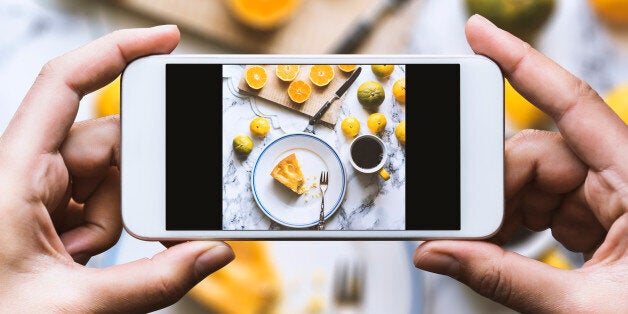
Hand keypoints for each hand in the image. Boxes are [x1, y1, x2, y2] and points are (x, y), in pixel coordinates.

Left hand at [0, 26, 233, 311]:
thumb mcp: (72, 305)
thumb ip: (151, 283)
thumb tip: (210, 253)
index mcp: (12, 174)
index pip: (65, 85)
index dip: (116, 51)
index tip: (165, 40)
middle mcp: (27, 172)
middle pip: (105, 143)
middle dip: (130, 187)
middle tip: (137, 228)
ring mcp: (42, 193)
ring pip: (109, 178)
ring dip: (116, 221)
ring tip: (87, 261)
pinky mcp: (54, 214)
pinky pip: (102, 202)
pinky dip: (112, 229)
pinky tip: (90, 259)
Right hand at [414, 15, 626, 312]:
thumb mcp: (584, 307)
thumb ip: (506, 280)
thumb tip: (441, 254)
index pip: (572, 103)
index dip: (521, 61)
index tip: (478, 35)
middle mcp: (624, 179)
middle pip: (539, 152)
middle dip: (491, 185)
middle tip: (460, 223)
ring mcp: (610, 199)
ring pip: (534, 180)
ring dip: (499, 211)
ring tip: (482, 245)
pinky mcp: (598, 220)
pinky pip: (543, 204)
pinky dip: (514, 223)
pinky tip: (503, 245)